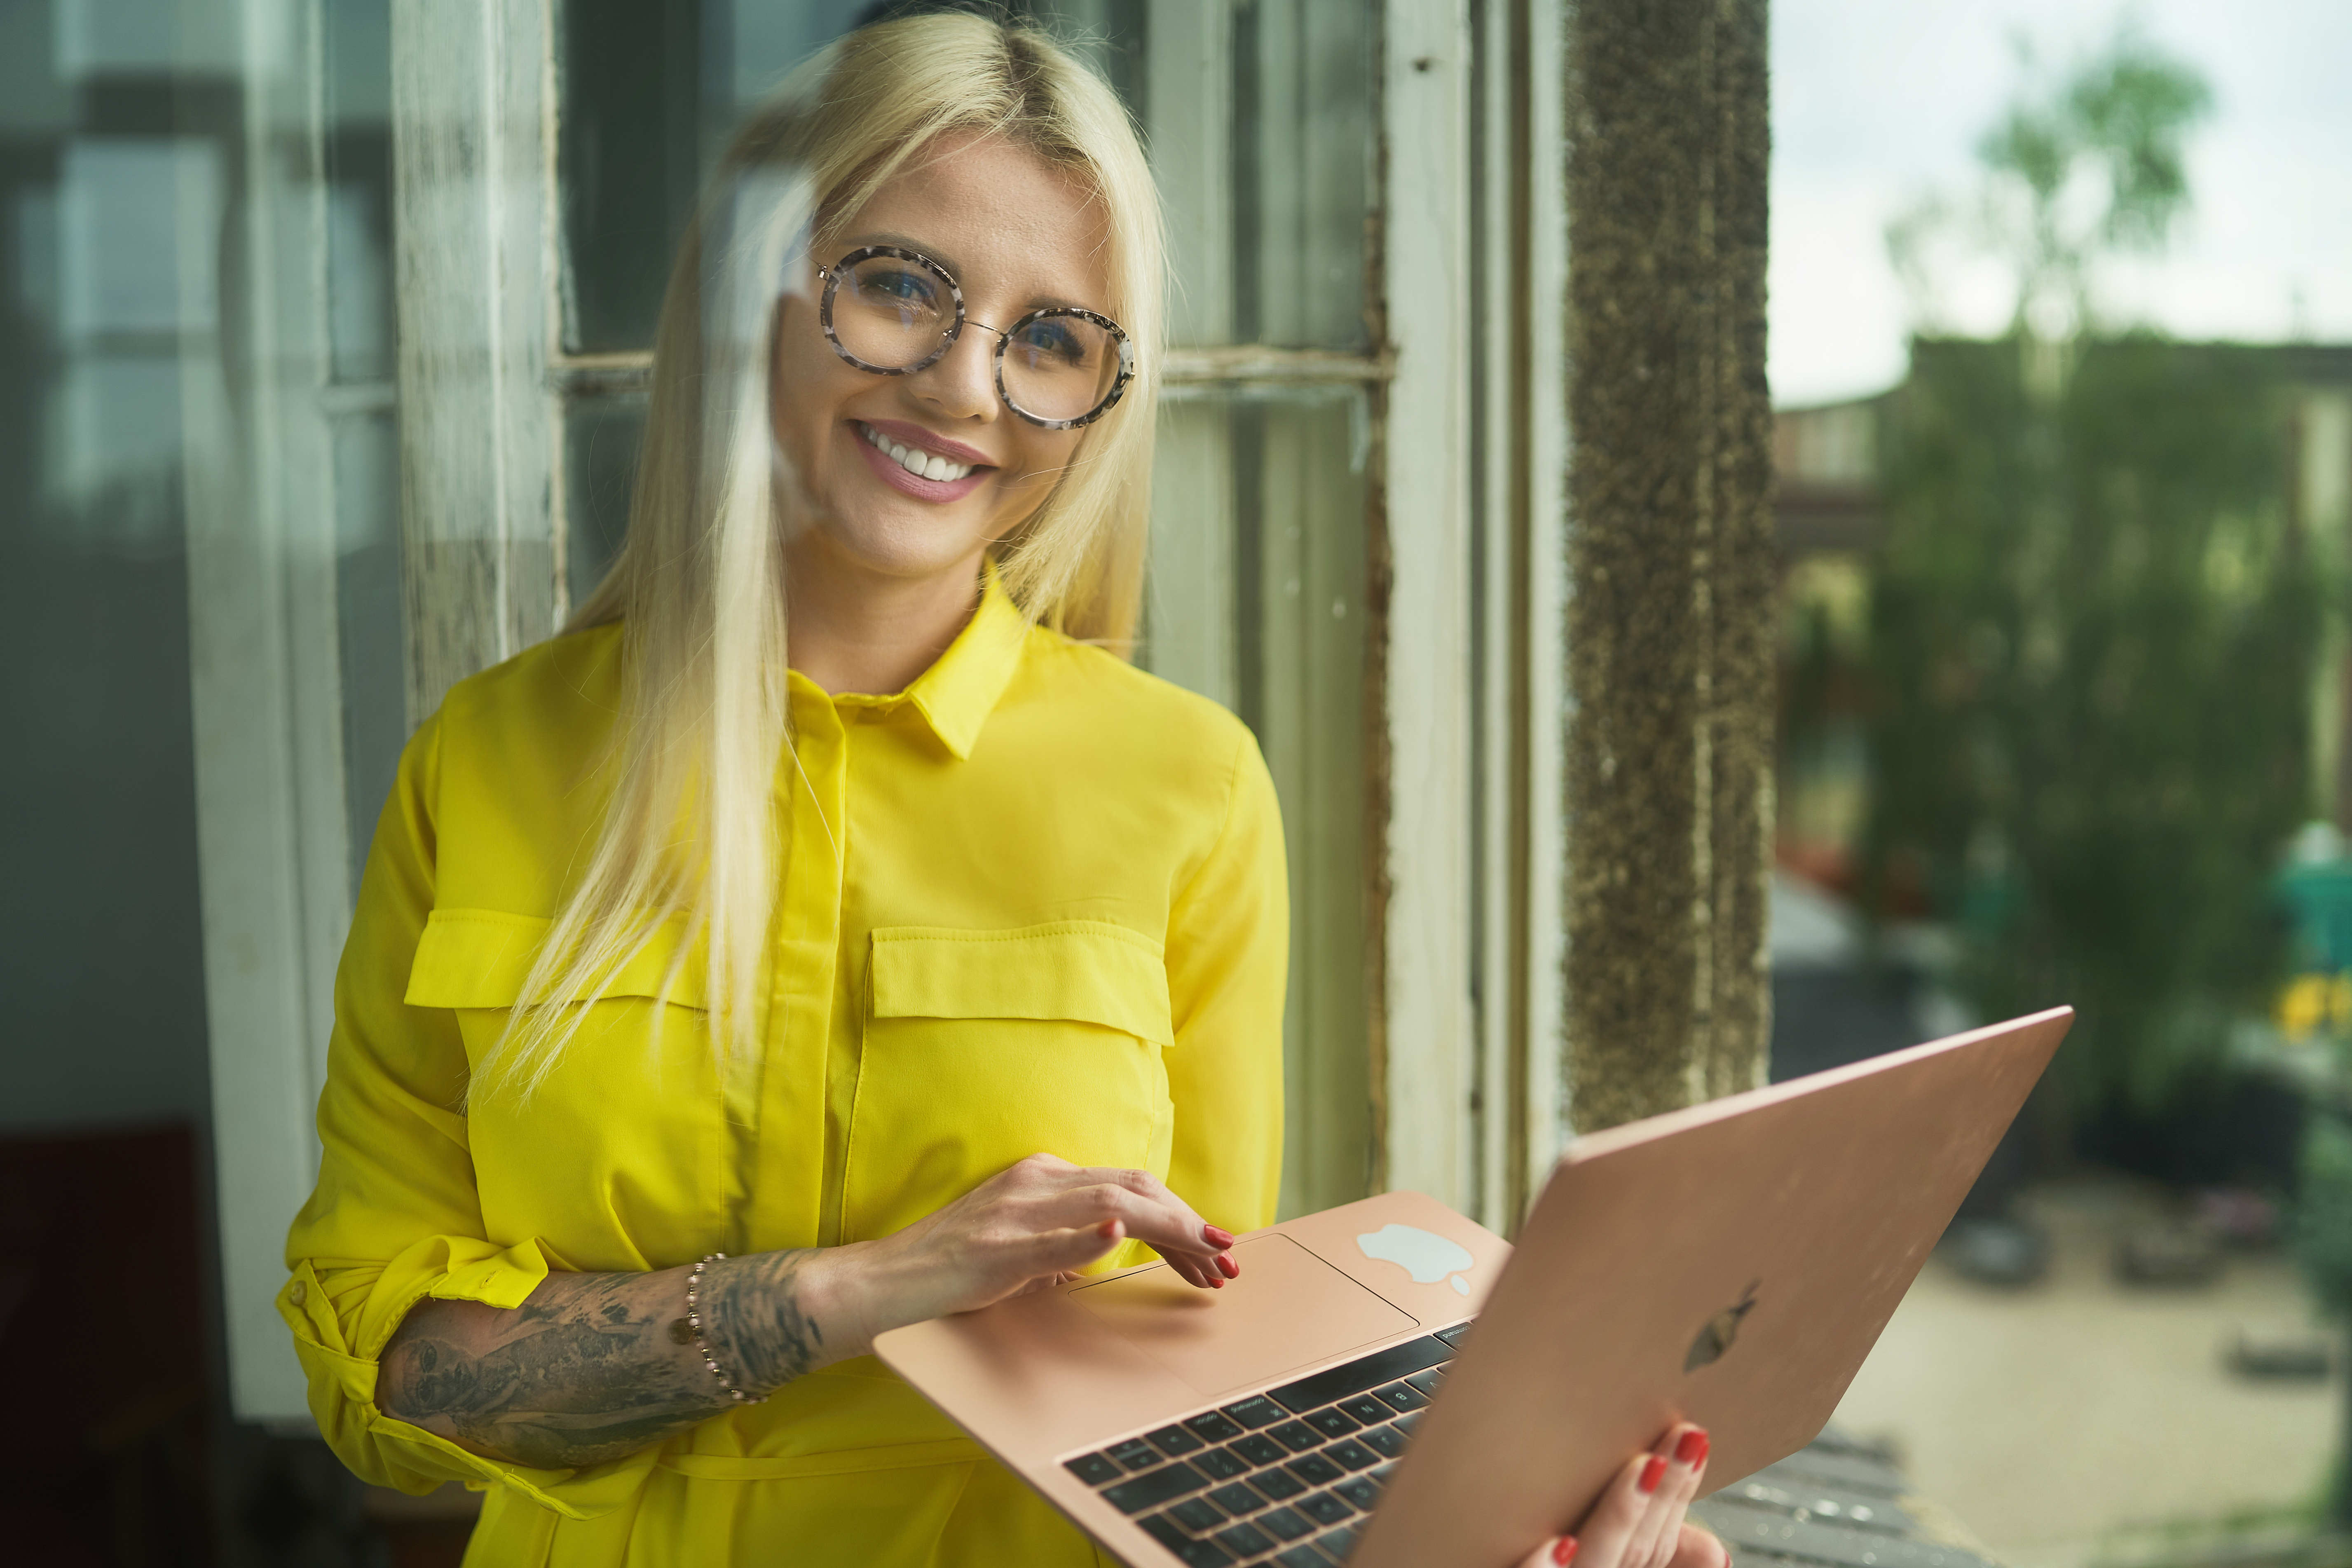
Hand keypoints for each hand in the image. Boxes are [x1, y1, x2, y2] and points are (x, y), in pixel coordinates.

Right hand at [808, 1153, 1239, 1357]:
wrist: (886, 1281)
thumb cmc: (953, 1268)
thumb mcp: (1022, 1246)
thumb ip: (1064, 1242)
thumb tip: (1105, 1249)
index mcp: (1044, 1177)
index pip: (1130, 1186)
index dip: (1181, 1215)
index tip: (1214, 1250)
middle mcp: (1036, 1182)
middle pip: (1134, 1188)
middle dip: (1190, 1223)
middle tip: (1229, 1260)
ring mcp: (1016, 1213)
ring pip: (1109, 1203)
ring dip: (1168, 1230)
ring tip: (1208, 1254)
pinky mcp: (995, 1249)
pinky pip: (1050, 1238)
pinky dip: (1086, 1234)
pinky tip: (1116, 1232)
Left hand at [1517, 1423, 1723, 1567]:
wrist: (1455, 1562)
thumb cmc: (1536, 1551)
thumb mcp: (1605, 1553)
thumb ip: (1654, 1551)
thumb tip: (1716, 1552)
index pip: (1652, 1543)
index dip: (1677, 1494)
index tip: (1695, 1437)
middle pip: (1629, 1550)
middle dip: (1660, 1496)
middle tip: (1684, 1436)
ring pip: (1591, 1566)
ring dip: (1619, 1520)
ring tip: (1642, 1470)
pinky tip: (1558, 1544)